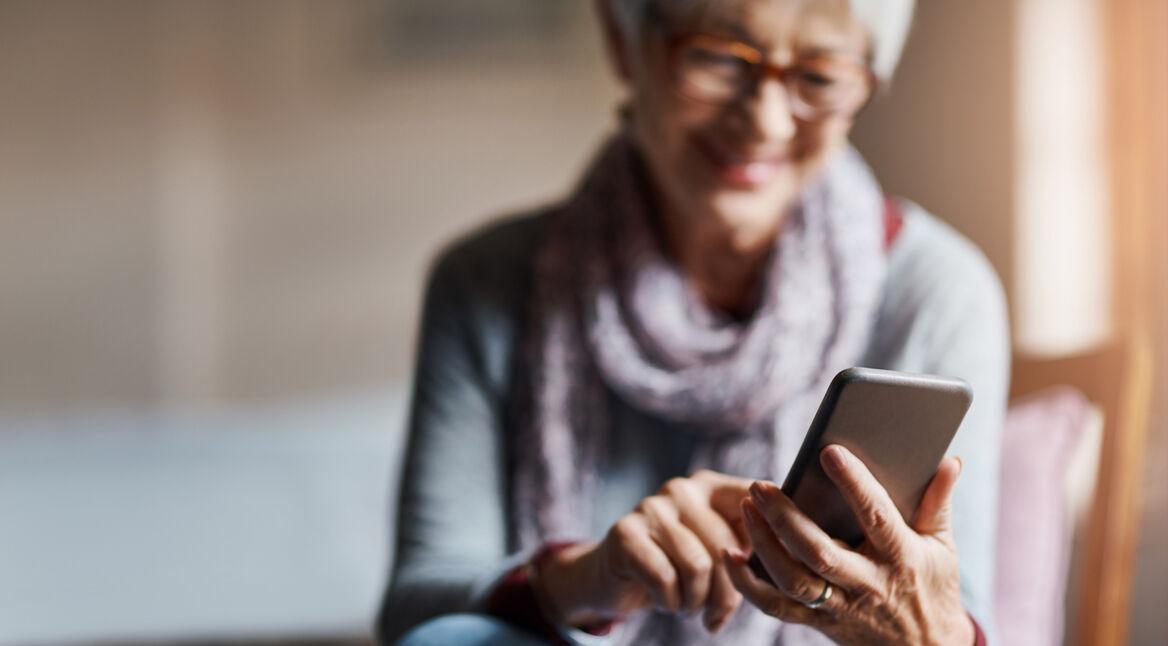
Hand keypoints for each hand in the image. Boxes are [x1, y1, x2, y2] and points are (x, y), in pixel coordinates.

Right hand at [537, 470, 752, 632]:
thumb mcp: (715, 551)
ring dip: (696, 601)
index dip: (768, 535)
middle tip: (716, 615)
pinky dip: (670, 603)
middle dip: (727, 594)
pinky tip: (666, 602)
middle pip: (726, 546)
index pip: (753, 500)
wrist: (615, 578)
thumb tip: (789, 563)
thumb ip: (746, 545)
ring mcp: (651, 507)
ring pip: (697, 566)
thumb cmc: (676, 567)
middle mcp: (682, 489)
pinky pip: (664, 578)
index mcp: (710, 487)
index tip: (770, 568)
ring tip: (687, 606)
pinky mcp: (625, 532)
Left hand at [723, 445, 974, 645]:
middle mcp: (867, 585)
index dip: (854, 483)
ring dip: (763, 544)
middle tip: (761, 486)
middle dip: (786, 518)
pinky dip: (747, 584)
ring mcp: (840, 608)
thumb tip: (949, 459)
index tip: (829, 451)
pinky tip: (729, 555)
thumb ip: (938, 501)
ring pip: (793, 580)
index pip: (875, 516)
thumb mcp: (943, 546)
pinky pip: (776, 608)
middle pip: (819, 552)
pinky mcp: (818, 623)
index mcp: (901, 558)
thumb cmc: (933, 587)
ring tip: (745, 508)